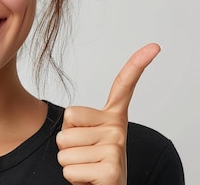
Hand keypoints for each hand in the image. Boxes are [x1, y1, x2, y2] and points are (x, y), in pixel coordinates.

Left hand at [56, 43, 160, 184]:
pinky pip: (69, 169)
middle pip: (64, 129)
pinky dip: (73, 178)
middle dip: (66, 146)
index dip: (136, 65)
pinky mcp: (111, 170)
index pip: (122, 86)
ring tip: (87, 166)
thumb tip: (67, 122)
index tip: (154, 47)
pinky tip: (90, 179)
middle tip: (85, 156)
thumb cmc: (92, 164)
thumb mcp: (84, 138)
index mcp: (113, 118)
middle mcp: (118, 129)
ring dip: (69, 162)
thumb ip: (75, 123)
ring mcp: (116, 148)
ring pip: (63, 149)